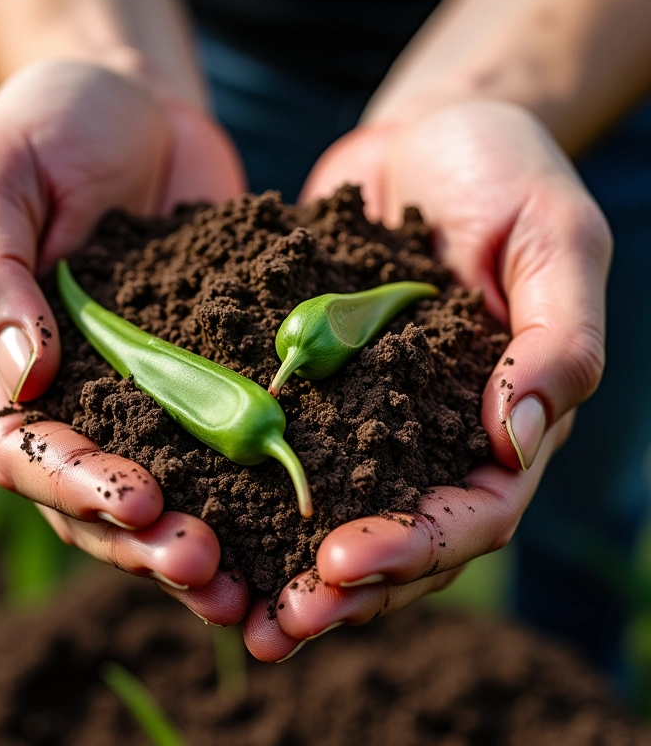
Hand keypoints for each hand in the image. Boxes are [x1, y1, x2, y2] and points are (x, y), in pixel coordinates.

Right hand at [0, 58, 248, 624]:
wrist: (137, 110)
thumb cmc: (52, 125)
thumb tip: (20, 371)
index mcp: (1, 365)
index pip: (31, 449)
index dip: (81, 485)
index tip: (140, 504)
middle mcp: (72, 399)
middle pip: (98, 495)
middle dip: (149, 540)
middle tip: (207, 571)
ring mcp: (142, 394)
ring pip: (165, 489)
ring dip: (201, 538)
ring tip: (247, 582)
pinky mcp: (203, 377)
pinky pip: (222, 443)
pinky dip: (248, 488)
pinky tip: (289, 520)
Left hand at [243, 98, 610, 659]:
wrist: (429, 134)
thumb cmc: (506, 171)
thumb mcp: (553, 237)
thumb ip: (556, 336)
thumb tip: (521, 436)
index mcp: (504, 417)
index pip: (474, 512)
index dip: (416, 548)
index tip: (342, 563)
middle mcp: (438, 433)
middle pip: (400, 536)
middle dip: (343, 588)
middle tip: (277, 624)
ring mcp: (375, 414)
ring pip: (338, 511)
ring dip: (290, 564)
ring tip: (234, 607)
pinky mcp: (318, 384)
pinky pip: (286, 447)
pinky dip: (251, 491)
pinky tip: (203, 518)